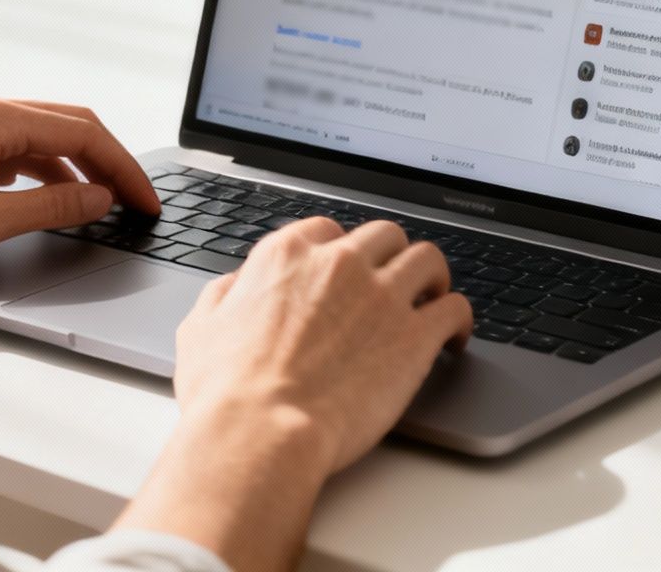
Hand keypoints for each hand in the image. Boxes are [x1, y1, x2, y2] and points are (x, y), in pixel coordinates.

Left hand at [0, 91, 157, 283]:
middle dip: (108, 164)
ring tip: (101, 205)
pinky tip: (50, 198)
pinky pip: (14, 146)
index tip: (145, 202)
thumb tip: (98, 199)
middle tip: (136, 202)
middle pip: (68, 126)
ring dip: (76, 168)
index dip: (124, 170)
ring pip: (42, 136)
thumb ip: (51, 209)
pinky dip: (43, 170)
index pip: (84, 134)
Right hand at [175, 217, 473, 476]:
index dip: (341, 251)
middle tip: (394, 281)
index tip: (347, 270)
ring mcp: (382, 295)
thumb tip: (235, 288)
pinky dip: (460, 318)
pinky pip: (455, 308)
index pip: (328, 230)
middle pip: (384, 235)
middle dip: (391, 255)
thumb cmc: (225, 391)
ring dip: (432, 277)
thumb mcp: (201, 329)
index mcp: (288, 255)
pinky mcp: (414, 335)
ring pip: (427, 259)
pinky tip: (455, 336)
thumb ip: (224, 297)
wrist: (260, 430)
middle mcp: (339, 263)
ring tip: (433, 297)